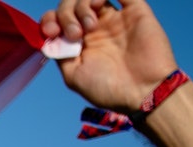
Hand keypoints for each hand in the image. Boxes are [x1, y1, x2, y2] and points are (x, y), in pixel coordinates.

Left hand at [41, 0, 178, 112]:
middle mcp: (95, 28)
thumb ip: (60, 54)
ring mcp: (115, 18)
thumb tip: (50, 37)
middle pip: (70, 5)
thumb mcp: (74, 76)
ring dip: (82, 5)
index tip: (51, 32)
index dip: (49, 20)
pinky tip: (99, 3)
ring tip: (89, 27)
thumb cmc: (109, 90)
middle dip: (65, 14)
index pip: (57, 20)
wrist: (143, 91)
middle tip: (75, 35)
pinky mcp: (135, 11)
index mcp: (79, 44)